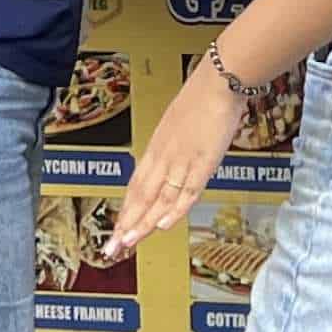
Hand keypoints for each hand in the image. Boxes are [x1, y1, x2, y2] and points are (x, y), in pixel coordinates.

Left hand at [107, 53, 245, 254]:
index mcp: (156, 148)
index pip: (136, 186)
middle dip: (127, 224)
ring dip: (143, 223)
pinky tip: (162, 225)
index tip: (118, 231)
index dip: (127, 211)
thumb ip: (171, 147)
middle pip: (141, 196)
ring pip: (158, 198)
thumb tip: (169, 165)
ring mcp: (181, 161)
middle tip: (113, 248)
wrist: (218, 83)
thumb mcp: (177, 124)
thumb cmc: (201, 99)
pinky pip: (186, 191)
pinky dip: (174, 209)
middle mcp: (163, 157)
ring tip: (129, 244)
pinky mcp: (202, 163)